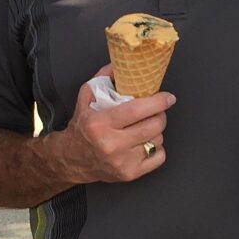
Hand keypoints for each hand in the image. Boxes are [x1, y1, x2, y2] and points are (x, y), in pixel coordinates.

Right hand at [49, 64, 175, 184]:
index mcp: (100, 123)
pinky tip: (145, 143)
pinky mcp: (130, 174)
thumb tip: (121, 64)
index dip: (158, 102)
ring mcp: (122, 161)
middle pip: (154, 125)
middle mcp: (111, 144)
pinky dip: (157, 149)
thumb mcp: (86, 98)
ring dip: (156, 131)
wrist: (71, 159)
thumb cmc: (83, 127)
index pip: (138, 110)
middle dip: (160, 115)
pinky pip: (159, 157)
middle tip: (155, 111)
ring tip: (144, 127)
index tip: (168, 97)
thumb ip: (103, 78)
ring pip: (158, 140)